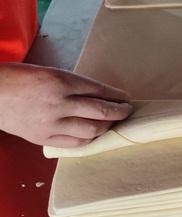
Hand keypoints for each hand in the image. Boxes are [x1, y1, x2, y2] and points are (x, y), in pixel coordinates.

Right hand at [0, 63, 131, 147]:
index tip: (126, 98)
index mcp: (60, 81)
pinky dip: (89, 139)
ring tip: (112, 123)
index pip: (99, 90)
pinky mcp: (42, 138)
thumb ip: (73, 85)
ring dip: (107, 127)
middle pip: (100, 111)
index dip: (117, 96)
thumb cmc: (18, 79)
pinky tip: (94, 134)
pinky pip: (74, 143)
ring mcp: (50, 124)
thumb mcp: (49, 73)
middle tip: (127, 110)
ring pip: (91, 130)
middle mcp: (58, 103)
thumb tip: (100, 95)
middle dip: (119, 112)